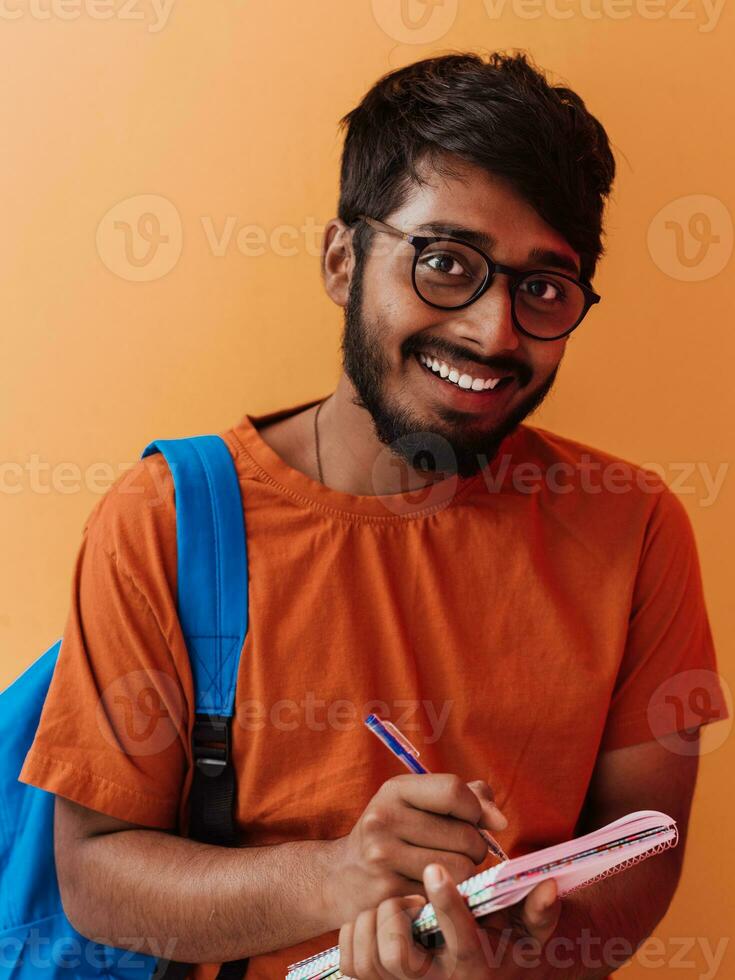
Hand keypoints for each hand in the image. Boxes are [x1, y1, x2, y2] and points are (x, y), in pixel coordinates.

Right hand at [322, 774, 507, 927]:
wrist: (341, 877)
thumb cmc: (393, 834)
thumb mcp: (417, 803)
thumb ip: (465, 798)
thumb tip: (498, 820)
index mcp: (394, 791)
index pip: (454, 791)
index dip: (477, 809)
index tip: (482, 821)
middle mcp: (384, 820)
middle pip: (465, 835)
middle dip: (473, 847)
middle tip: (456, 852)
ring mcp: (383, 859)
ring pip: (461, 870)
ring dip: (466, 875)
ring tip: (447, 871)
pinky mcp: (389, 895)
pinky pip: (445, 897)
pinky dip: (447, 896)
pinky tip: (432, 891)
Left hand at [338, 863, 560, 979]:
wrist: (489, 975)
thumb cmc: (511, 944)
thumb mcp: (533, 931)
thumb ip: (540, 911)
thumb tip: (548, 887)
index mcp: (475, 966)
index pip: (461, 940)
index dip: (446, 904)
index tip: (435, 868)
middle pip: (399, 957)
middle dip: (397, 916)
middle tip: (409, 897)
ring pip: (372, 959)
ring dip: (375, 921)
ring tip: (394, 906)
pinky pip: (352, 962)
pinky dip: (355, 934)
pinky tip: (374, 917)